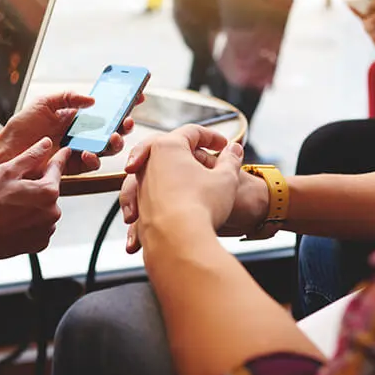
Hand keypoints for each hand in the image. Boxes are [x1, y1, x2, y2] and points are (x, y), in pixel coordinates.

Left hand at [0, 91, 138, 174]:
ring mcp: (80, 150)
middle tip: (127, 121)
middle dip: (124, 125)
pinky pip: (92, 164)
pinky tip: (88, 152)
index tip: (137, 96)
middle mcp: (82, 133)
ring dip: (114, 143)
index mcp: (77, 116)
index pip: (105, 108)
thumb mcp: (44, 103)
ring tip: (113, 137)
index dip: (122, 103)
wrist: (8, 152)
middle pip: (112, 129)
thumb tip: (92, 100)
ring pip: (107, 148)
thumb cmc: (23, 128)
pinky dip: (94, 158)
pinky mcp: (74, 166)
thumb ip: (68, 97)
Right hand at [0, 137, 67, 262]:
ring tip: (11, 208)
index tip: (65, 151)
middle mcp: (53, 211)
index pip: (57, 168)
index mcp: (48, 191)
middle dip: (37, 186)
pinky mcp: (41, 242)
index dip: (60, 157)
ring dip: (34, 205)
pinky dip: (31, 221)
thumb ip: (30, 156)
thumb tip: (46, 144)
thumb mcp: (6, 172)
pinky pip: (40, 225)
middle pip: (50, 190)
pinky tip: (14, 221)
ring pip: (45, 208)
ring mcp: (48, 229)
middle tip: (14, 189)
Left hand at [120, 125, 244, 252]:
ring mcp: (141, 187)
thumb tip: (234, 150)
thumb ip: (231, 160)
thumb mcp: (226, 179)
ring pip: (155, 172)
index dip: (212, 136)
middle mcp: (148, 164)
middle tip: (202, 156)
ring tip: (192, 185)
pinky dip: (167, 198)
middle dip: (186, 152)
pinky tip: (181, 206)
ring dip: (173, 175)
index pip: (192, 132)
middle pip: (167, 148)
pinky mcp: (140, 209)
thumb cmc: (201, 205)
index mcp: (168, 147)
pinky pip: (152, 197)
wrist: (178, 242)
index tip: (225, 146)